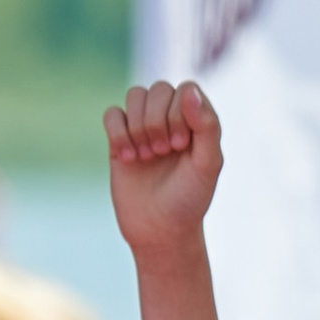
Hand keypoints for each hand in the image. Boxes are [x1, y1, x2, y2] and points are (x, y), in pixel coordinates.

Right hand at [105, 81, 223, 256]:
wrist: (160, 230)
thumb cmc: (189, 198)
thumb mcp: (207, 165)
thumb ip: (207, 126)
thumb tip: (188, 90)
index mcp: (196, 120)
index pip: (185, 89)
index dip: (179, 112)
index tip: (180, 146)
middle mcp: (171, 117)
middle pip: (158, 89)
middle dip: (157, 121)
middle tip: (162, 153)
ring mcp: (144, 126)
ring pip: (135, 95)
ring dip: (138, 126)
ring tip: (146, 157)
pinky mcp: (120, 140)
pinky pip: (112, 114)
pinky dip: (118, 133)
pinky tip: (128, 159)